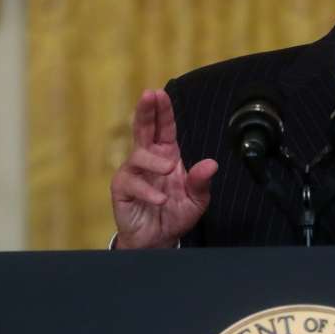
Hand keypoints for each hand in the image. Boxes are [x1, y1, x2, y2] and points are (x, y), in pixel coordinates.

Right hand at [111, 89, 217, 248]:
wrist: (159, 239)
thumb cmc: (175, 214)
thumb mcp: (196, 199)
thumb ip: (201, 182)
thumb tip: (211, 164)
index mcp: (166, 155)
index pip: (164, 129)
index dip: (162, 111)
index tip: (160, 93)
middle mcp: (147, 160)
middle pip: (143, 130)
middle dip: (146, 111)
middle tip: (148, 95)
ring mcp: (132, 173)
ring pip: (138, 156)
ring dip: (154, 161)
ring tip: (169, 169)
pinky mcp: (122, 189)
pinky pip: (132, 183)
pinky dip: (148, 191)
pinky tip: (160, 199)